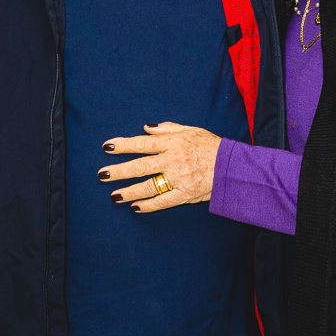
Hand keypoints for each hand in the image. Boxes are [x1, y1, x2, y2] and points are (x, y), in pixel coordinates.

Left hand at [98, 122, 221, 211]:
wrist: (232, 166)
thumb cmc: (211, 146)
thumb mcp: (191, 130)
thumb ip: (167, 129)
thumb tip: (146, 128)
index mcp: (174, 143)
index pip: (143, 143)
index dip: (124, 145)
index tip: (107, 147)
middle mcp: (174, 160)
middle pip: (141, 166)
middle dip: (120, 170)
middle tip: (102, 175)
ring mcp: (179, 178)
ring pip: (149, 186)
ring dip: (129, 190)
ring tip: (114, 195)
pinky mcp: (185, 194)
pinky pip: (163, 201)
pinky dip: (148, 205)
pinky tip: (135, 206)